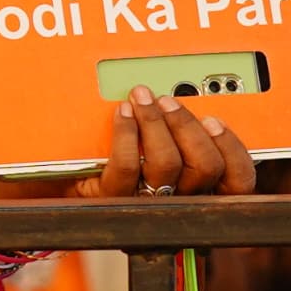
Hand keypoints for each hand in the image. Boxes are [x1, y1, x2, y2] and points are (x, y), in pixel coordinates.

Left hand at [0, 89, 256, 199]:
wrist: (51, 183)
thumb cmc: (105, 153)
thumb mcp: (150, 141)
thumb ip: (176, 125)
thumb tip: (188, 85)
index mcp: (198, 190)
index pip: (239, 183)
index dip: (234, 150)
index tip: (214, 118)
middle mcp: (176, 203)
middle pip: (206, 169)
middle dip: (188, 126)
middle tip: (168, 98)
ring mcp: (143, 205)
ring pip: (169, 167)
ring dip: (157, 123)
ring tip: (143, 97)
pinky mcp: (109, 202)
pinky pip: (126, 168)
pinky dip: (125, 133)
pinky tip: (120, 111)